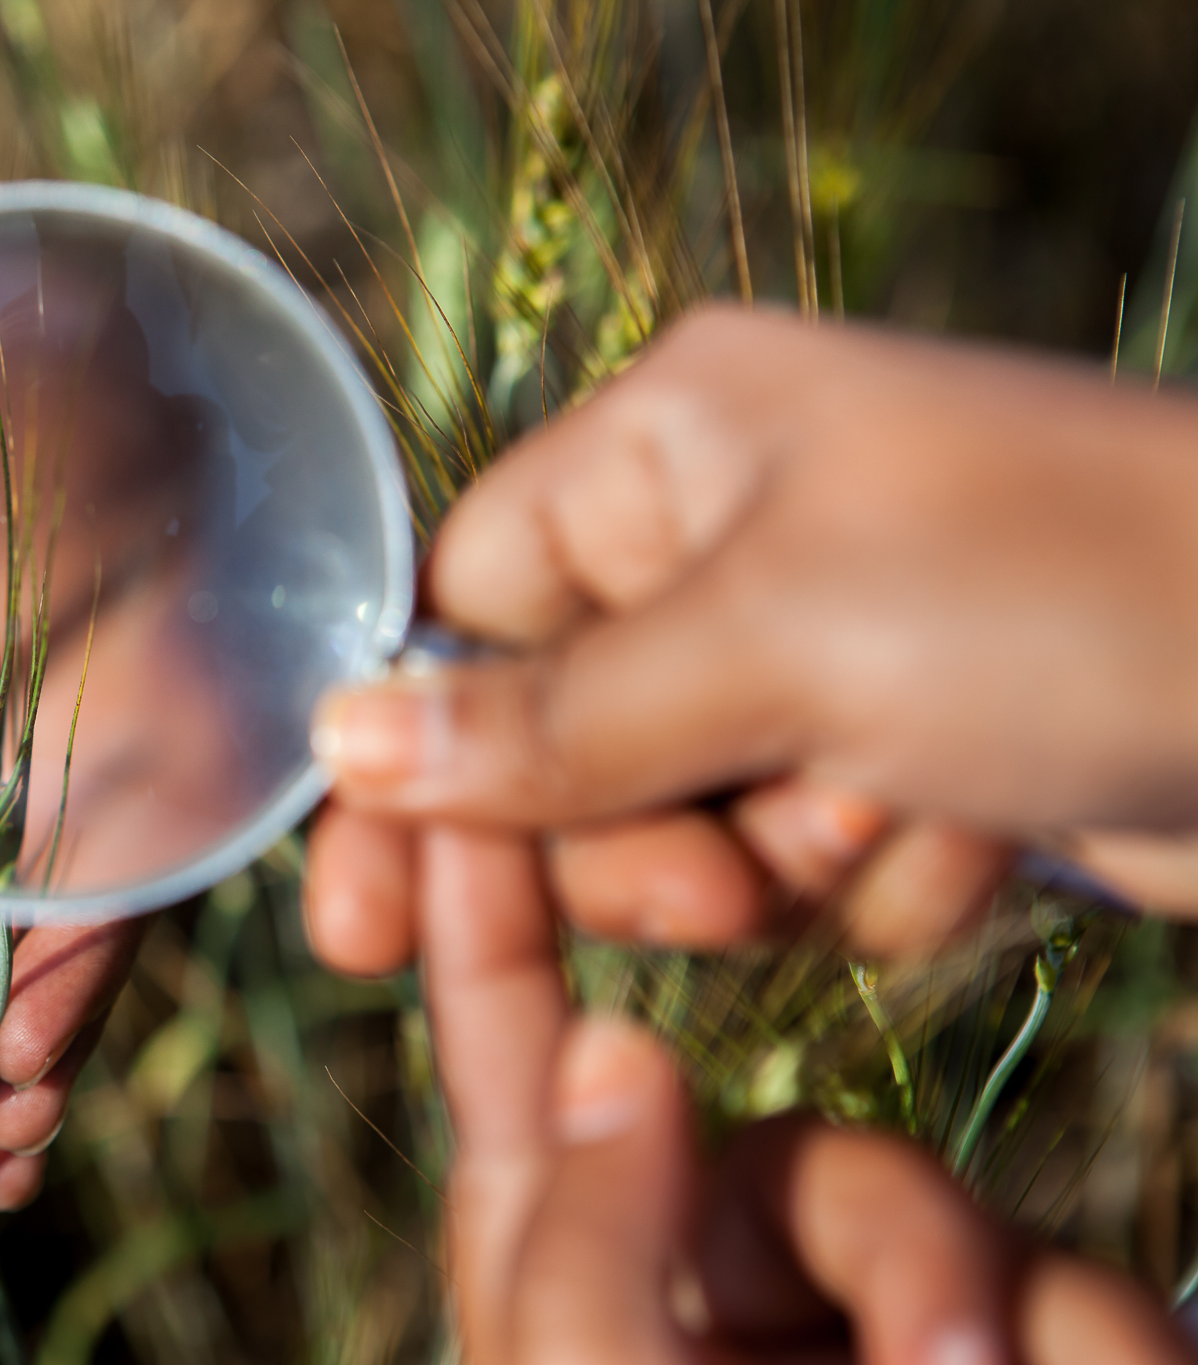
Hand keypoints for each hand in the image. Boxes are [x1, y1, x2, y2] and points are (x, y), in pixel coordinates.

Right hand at [310, 306, 1197, 968]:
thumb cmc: (1059, 601)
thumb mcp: (775, 649)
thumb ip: (546, 720)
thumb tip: (340, 740)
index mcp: (676, 443)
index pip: (469, 608)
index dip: (419, 762)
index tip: (364, 928)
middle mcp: (735, 530)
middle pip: (567, 740)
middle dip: (640, 839)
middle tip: (723, 885)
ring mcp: (830, 639)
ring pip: (682, 820)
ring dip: (774, 863)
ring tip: (891, 822)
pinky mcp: (909, 741)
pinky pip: (801, 854)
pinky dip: (873, 880)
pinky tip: (978, 834)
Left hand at [485, 1017, 1191, 1364]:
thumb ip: (579, 1255)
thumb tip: (606, 1047)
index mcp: (591, 1323)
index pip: (526, 1107)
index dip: (492, 949)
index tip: (474, 815)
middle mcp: (729, 1318)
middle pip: (788, 1157)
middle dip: (885, 1233)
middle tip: (946, 1359)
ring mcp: (877, 1338)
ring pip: (933, 1213)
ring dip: (972, 1313)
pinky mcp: (1018, 1352)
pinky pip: (1070, 1297)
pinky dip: (1091, 1357)